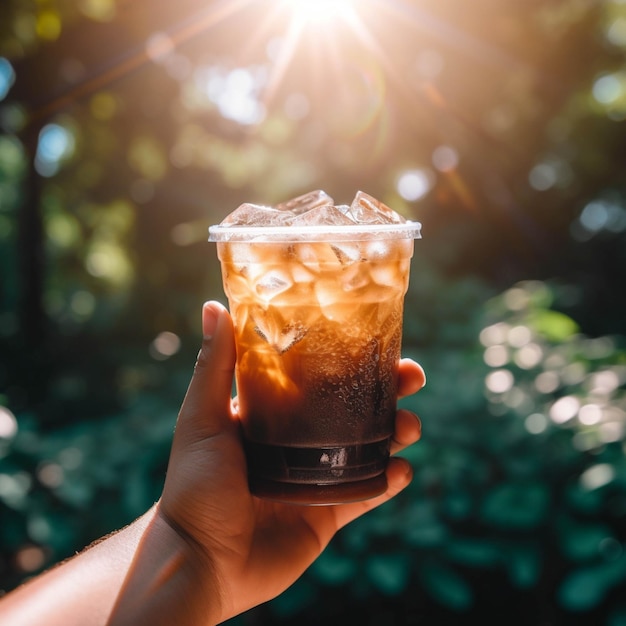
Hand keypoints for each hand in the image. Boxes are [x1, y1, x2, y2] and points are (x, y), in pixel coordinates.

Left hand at [155, 301, 425, 622]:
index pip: (321, 377)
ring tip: (408, 429)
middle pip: (354, 408)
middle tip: (412, 379)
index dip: (352, 358)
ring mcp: (316, 477)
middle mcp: (298, 441)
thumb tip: (213, 307)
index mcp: (273, 414)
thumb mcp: (202, 418)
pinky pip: (367, 495)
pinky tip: (400, 471)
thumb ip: (214, 366)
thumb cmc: (194, 485)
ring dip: (396, 433)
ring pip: (369, 447)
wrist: (199, 561)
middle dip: (388, 392)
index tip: (382, 341)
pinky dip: (389, 482)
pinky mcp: (328, 513)